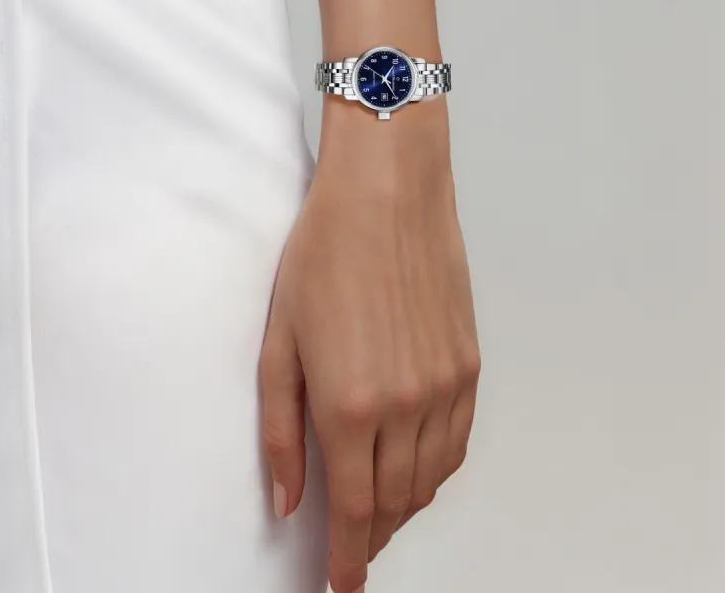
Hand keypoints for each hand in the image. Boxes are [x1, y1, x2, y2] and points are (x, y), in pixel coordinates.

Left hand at [260, 98, 479, 592]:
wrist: (386, 194)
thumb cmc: (325, 254)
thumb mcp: (280, 341)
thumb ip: (281, 429)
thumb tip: (288, 499)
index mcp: (351, 404)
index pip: (354, 512)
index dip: (347, 559)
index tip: (340, 585)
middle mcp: (407, 404)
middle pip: (395, 502)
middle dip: (371, 533)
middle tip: (352, 541)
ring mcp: (446, 385)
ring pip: (430, 478)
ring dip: (404, 505)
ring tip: (380, 509)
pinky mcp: (468, 363)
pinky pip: (458, 441)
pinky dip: (436, 468)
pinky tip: (417, 465)